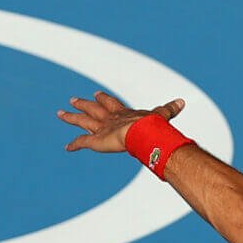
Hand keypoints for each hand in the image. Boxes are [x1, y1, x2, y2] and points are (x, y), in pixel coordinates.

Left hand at [60, 91, 183, 153]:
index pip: (111, 104)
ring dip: (71, 117)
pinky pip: (83, 142)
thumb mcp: (161, 116)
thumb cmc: (153, 124)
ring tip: (59, 113)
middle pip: (93, 109)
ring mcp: (102, 129)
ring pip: (82, 121)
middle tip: (73, 99)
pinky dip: (75, 145)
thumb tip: (182, 102)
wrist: (144, 131)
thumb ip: (169, 109)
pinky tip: (67, 148)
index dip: (104, 99)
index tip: (96, 94)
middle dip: (84, 104)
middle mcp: (110, 119)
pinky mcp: (96, 140)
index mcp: (123, 113)